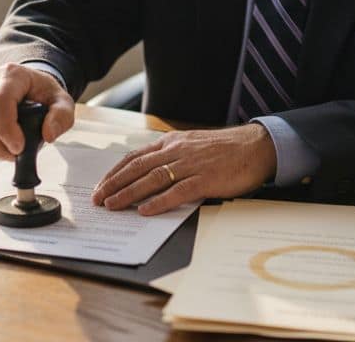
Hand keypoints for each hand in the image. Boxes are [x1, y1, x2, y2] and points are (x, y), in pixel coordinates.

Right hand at [0, 63, 74, 159]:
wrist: (28, 87)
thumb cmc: (43, 94)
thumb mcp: (62, 102)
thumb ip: (62, 116)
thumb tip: (48, 134)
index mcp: (12, 74)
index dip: (6, 130)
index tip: (19, 147)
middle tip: (17, 154)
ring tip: (11, 149)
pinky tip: (1, 144)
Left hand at [90, 124, 276, 215]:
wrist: (256, 147)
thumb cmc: (226, 149)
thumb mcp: (193, 145)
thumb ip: (172, 155)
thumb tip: (149, 171)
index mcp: (172, 142)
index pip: (135, 157)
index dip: (115, 172)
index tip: (101, 185)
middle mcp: (177, 151)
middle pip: (137, 168)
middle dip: (114, 184)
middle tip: (98, 199)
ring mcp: (191, 165)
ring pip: (152, 179)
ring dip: (129, 193)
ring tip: (113, 206)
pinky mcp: (206, 179)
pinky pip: (177, 191)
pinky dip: (159, 202)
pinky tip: (145, 211)